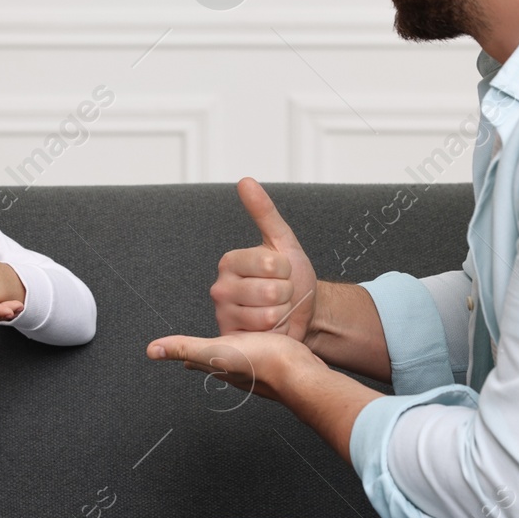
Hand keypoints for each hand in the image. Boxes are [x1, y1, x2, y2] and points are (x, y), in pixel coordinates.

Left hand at [146, 329, 378, 463]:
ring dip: (235, 353)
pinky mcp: (280, 363)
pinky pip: (265, 354)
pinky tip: (267, 343)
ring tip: (233, 347)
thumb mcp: (216, 350)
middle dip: (208, 356)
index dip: (186, 357)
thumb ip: (185, 348)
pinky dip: (259, 347)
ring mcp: (260, 371)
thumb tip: (152, 350)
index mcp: (220, 368)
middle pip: (218, 363)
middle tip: (201, 352)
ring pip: (241, 360)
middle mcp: (238, 373)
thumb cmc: (263, 362)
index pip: (197, 362)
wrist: (302, 373)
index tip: (178, 358)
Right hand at [211, 177, 317, 339]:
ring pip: (269, 313)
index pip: (272, 264)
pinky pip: (264, 332)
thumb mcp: (283, 242)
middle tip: (280, 295)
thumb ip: (264, 212)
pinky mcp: (231, 336)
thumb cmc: (291, 277)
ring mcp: (223, 313)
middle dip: (287, 294)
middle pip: (271, 291)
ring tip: (275, 310)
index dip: (288, 270)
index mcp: (230, 261)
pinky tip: (269, 327)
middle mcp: (220, 286)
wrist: (298, 313)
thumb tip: (245, 180)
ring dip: (282, 313)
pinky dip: (276, 330)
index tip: (282, 273)